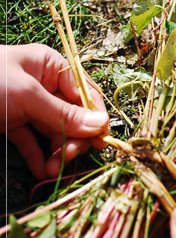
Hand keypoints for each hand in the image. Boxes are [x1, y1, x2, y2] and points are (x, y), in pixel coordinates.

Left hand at [0, 44, 109, 178]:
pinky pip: (33, 141)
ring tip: (51, 170)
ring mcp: (29, 106)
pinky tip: (41, 170)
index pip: (85, 92)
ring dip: (56, 152)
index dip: (95, 116)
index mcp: (52, 67)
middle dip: (73, 138)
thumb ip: (63, 113)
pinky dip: (38, 156)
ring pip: (55, 131)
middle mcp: (44, 86)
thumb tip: (101, 125)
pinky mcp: (13, 124)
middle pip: (73, 115)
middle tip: (66, 157)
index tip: (100, 141)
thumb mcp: (27, 95)